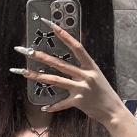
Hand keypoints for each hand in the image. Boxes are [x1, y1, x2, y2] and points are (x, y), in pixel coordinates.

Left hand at [10, 20, 126, 126]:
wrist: (113, 110)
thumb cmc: (103, 92)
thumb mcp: (96, 74)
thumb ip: (83, 66)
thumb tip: (70, 56)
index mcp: (90, 65)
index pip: (76, 46)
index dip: (64, 35)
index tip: (51, 25)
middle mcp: (85, 75)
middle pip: (60, 63)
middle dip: (41, 56)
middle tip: (27, 50)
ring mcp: (81, 88)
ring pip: (56, 81)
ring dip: (38, 77)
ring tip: (24, 73)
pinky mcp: (78, 102)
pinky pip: (62, 103)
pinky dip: (53, 106)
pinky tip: (44, 108)